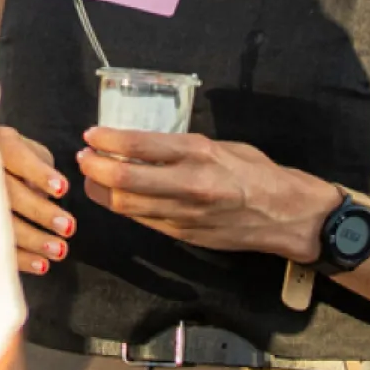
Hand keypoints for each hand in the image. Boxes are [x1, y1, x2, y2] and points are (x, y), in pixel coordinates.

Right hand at [0, 127, 73, 277]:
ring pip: (0, 223)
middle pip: (9, 194)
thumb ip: (39, 166)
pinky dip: (20, 258)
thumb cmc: (11, 158)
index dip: (39, 174)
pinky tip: (42, 265)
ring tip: (60, 250)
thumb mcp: (26, 149)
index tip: (62, 189)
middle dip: (40, 212)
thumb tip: (50, 195)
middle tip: (68, 227)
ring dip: (32, 239)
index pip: (18, 158)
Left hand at [74, 129, 340, 262]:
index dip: (107, 140)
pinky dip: (124, 206)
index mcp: (197, 154)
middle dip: (93, 167)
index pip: (138, 145)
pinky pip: (143, 220)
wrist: (285, 215)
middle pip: (122, 179)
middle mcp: (187, 184)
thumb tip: (142, 143)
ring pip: (126, 205)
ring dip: (101, 189)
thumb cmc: (256, 172)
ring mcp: (183, 214)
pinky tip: (116, 195)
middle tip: (83, 157)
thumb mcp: (221, 146)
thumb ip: (182, 147)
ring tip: (92, 175)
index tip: (91, 135)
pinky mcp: (183, 235)